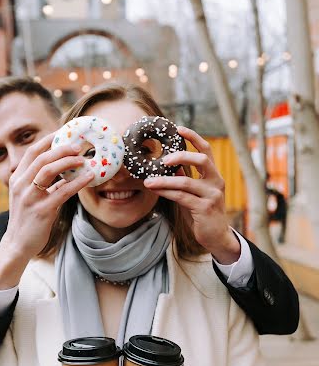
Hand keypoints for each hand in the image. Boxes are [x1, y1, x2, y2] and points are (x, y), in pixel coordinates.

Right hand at [0, 134, 93, 288]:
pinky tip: (89, 178)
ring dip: (67, 161)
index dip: (48, 140)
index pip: (31, 152)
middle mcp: (20, 185)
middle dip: (61, 148)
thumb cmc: (28, 219)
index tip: (64, 132)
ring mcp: (29, 198)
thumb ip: (45, 183)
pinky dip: (77, 183)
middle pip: (40, 158)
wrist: (18, 244)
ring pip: (47, 171)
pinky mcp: (41, 211)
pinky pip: (61, 192)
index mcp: (17, 179)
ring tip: (83, 158)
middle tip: (79, 145)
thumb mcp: (31, 197)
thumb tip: (66, 172)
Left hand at [144, 127, 240, 264]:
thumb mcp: (195, 193)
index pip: (206, 150)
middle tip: (162, 159)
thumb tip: (169, 167)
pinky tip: (156, 190)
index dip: (193, 137)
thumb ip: (186, 179)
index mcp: (213, 175)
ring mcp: (212, 195)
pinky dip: (166, 192)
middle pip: (201, 160)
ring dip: (164, 180)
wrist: (216, 236)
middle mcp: (216, 182)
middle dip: (181, 156)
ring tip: (148, 181)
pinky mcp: (205, 208)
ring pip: (186, 181)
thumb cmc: (203, 213)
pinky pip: (181, 197)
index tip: (178, 128)